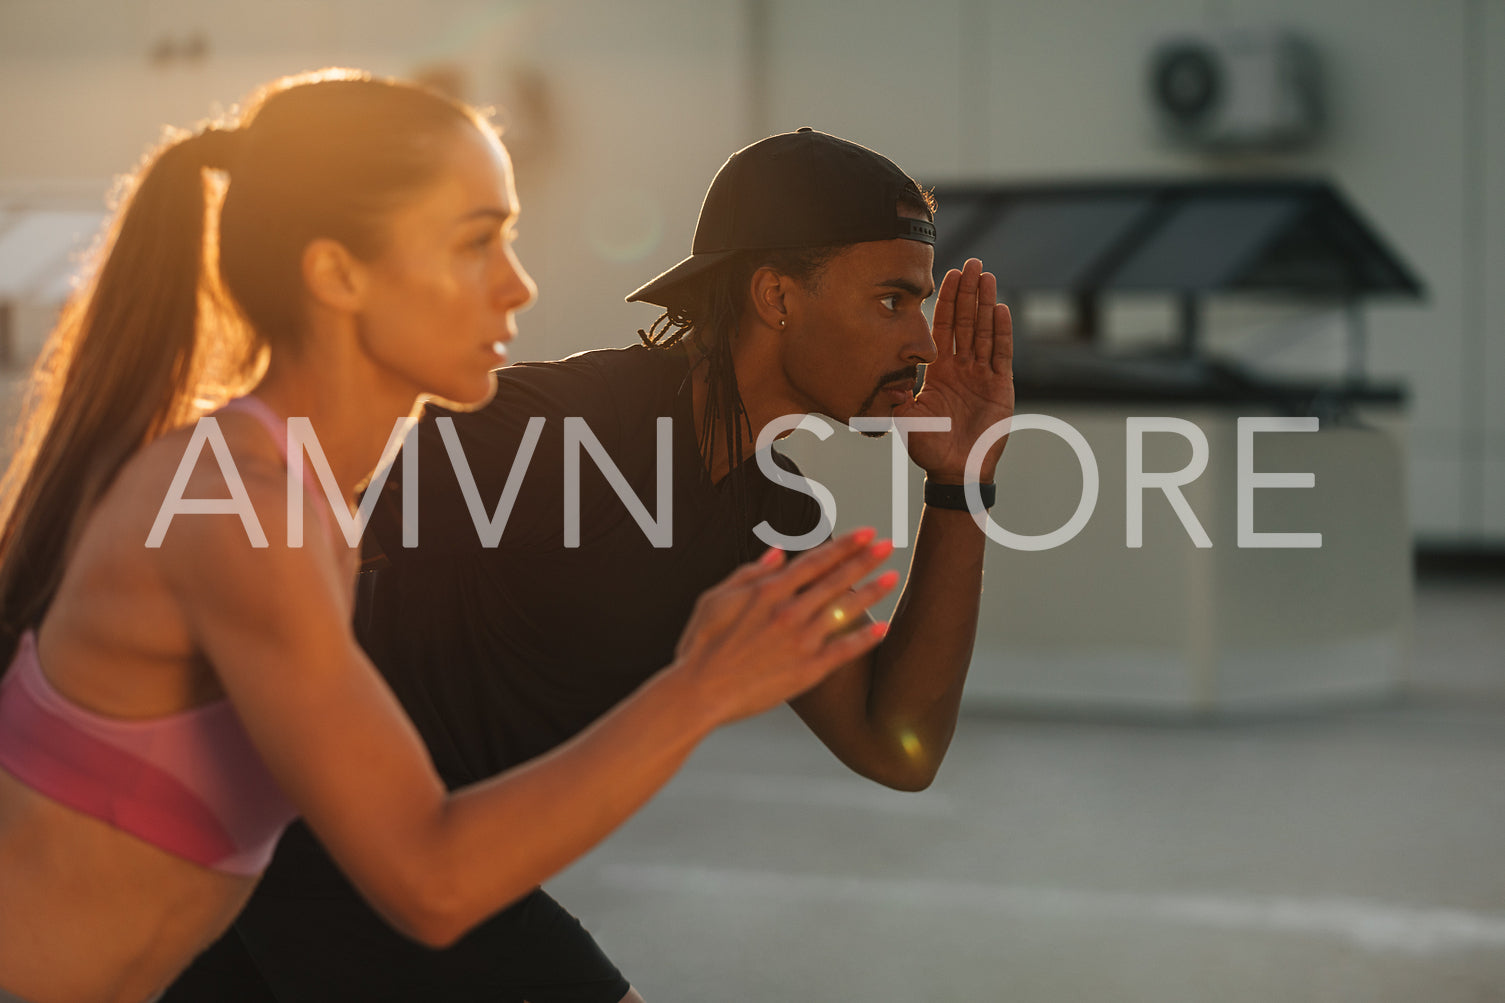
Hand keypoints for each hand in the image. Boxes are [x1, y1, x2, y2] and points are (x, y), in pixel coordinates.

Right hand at [671, 529, 899, 724]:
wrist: (699, 691)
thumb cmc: (701, 645)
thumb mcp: (715, 599)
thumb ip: (748, 573)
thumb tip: (777, 554)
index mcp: (768, 592)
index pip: (815, 561)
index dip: (843, 545)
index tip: (864, 533)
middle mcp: (789, 612)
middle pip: (835, 579)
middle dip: (865, 559)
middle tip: (887, 544)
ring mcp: (801, 641)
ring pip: (845, 610)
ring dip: (871, 591)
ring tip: (894, 577)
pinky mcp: (807, 670)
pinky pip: (843, 651)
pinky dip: (864, 639)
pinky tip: (883, 627)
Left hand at [896, 257, 1014, 483]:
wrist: (954, 472)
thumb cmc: (928, 448)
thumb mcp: (903, 417)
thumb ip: (894, 393)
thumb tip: (879, 372)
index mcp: (939, 370)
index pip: (943, 327)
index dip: (946, 301)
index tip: (946, 274)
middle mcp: (962, 367)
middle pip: (967, 321)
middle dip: (968, 292)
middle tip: (972, 263)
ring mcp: (982, 374)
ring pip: (985, 330)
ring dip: (986, 303)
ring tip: (987, 276)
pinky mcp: (1000, 386)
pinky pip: (1001, 353)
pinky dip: (1001, 331)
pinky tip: (1000, 309)